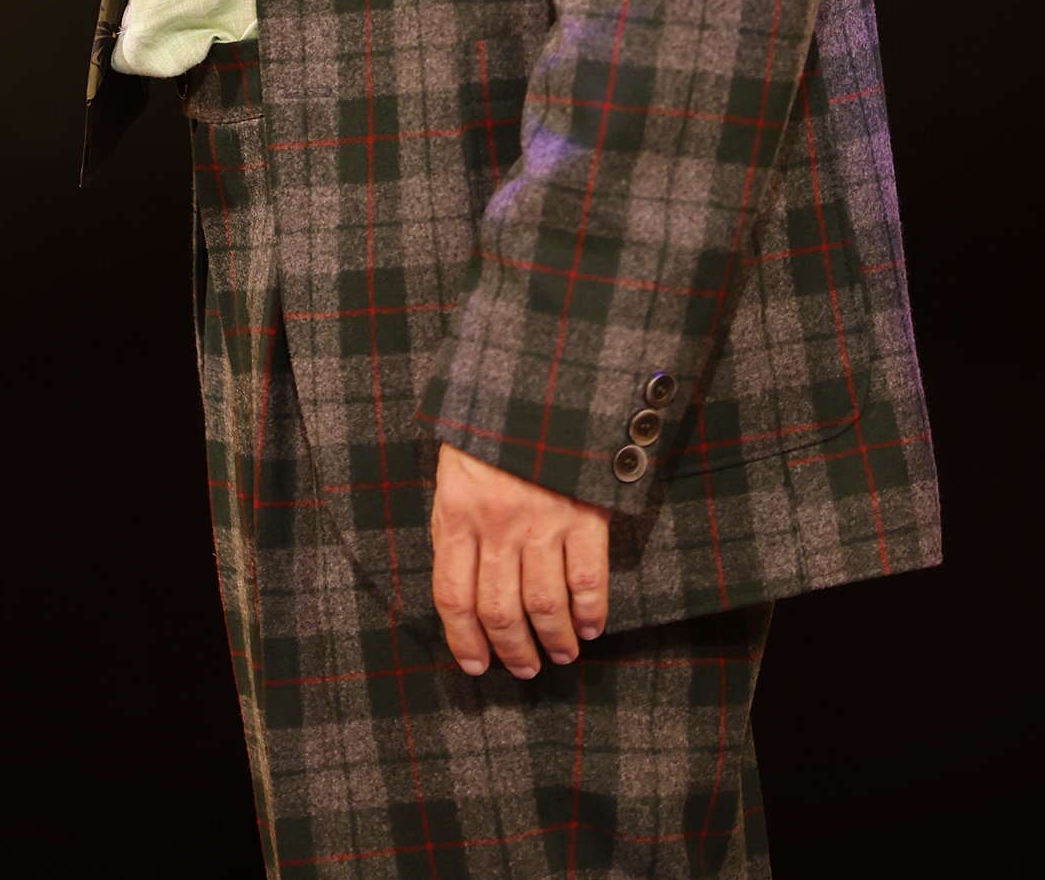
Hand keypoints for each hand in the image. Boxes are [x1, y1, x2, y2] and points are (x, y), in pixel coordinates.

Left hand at [430, 442, 609, 676]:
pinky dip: (591, 611)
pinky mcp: (585, 512)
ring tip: (561, 654)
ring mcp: (543, 520)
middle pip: (499, 610)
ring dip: (553, 640)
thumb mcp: (455, 470)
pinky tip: (591, 626)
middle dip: (512, 650)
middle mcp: (497, 524)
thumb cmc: (490, 426)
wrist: (538, 376)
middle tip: (525, 669)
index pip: (453, 597)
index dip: (463, 641)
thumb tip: (458, 586)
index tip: (476, 666)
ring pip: (543, 604)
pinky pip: (587, 578)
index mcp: (458, 512)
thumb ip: (454, 525)